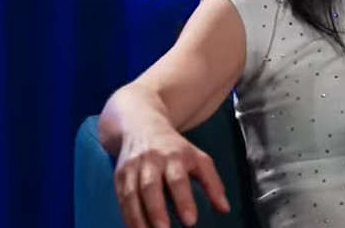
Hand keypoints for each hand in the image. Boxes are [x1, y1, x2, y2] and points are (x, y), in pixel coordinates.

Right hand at [114, 127, 229, 227]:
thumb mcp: (199, 159)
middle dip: (156, 211)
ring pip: (132, 195)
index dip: (184, 200)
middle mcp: (152, 161)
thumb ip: (212, 183)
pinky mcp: (119, 175)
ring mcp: (133, 167)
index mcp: (175, 156)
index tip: (190, 221)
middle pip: (151, 187)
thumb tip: (225, 209)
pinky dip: (127, 216)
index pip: (179, 179)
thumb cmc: (176, 149)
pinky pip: (121, 198)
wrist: (142, 126)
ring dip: (138, 218)